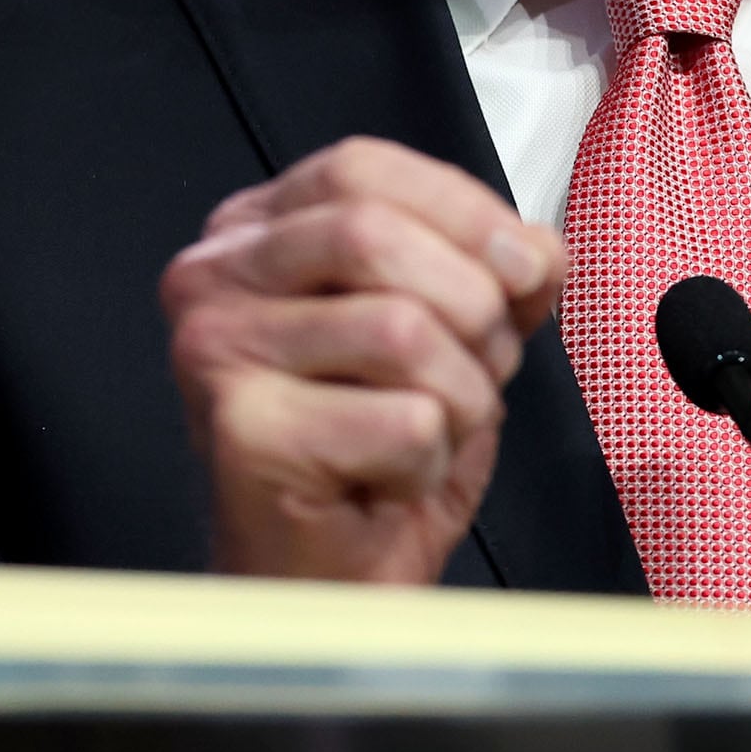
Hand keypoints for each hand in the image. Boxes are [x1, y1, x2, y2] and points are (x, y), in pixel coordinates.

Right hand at [157, 136, 566, 582]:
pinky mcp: (243, 435)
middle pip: (374, 233)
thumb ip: (492, 269)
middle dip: (471, 304)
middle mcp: (212, 279)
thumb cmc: (378, 452)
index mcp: (254, 232)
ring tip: (433, 433)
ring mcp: (215, 356)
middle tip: (486, 365)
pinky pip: (403, 420)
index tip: (527, 265)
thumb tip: (538, 252)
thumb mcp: (451, 330)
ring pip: (399, 330)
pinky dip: (433, 460)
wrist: (330, 584)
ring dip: (461, 395)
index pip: (362, 167)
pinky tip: (392, 480)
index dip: (464, 207)